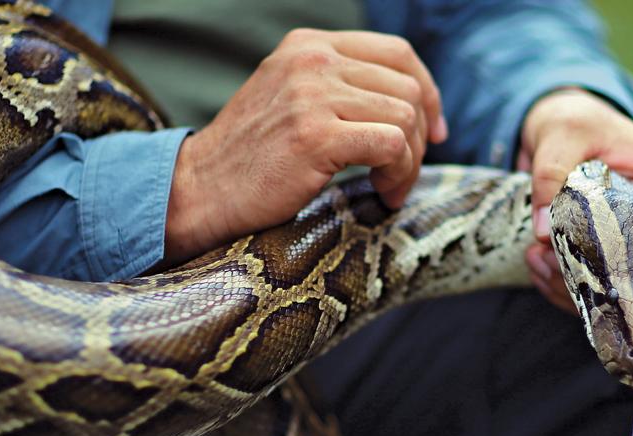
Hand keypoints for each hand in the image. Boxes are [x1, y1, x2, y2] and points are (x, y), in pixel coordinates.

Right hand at [164, 28, 445, 261]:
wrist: (199, 190)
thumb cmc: (248, 159)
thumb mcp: (289, 99)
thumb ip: (337, 87)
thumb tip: (409, 105)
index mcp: (308, 45)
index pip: (398, 53)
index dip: (428, 93)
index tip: (433, 132)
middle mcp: (312, 60)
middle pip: (408, 88)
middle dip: (419, 138)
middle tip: (402, 174)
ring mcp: (312, 95)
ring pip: (405, 117)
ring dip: (409, 162)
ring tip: (388, 188)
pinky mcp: (315, 135)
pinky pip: (391, 146)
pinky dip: (399, 174)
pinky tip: (382, 193)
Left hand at [517, 88, 632, 312]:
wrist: (552, 123)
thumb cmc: (572, 120)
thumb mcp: (562, 135)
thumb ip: (551, 175)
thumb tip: (543, 233)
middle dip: (608, 284)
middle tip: (559, 267)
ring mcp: (627, 237)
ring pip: (618, 286)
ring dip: (575, 288)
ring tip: (538, 263)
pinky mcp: (598, 249)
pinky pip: (589, 283)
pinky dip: (560, 285)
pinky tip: (534, 267)